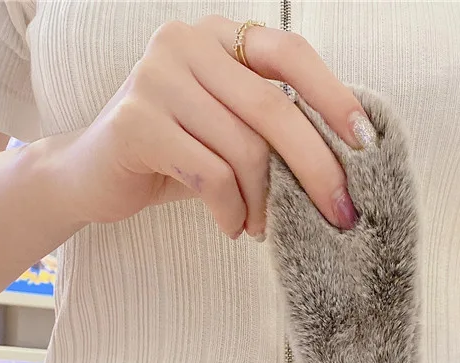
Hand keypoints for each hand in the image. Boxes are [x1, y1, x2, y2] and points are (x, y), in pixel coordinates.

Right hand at [56, 16, 372, 236]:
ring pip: (244, 149)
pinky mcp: (136, 121)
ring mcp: (156, 77)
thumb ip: (272, 126)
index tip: (367, 145)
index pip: (291, 54)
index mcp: (220, 37)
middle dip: (317, 169)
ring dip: (266, 203)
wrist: (91, 177)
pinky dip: (231, 211)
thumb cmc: (175, 157)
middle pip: (275, 109)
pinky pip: (211, 176)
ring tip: (262, 227)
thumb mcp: (229, 131)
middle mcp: (186, 42)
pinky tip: (232, 227)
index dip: (334, 98)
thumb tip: (347, 157)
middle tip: (340, 214)